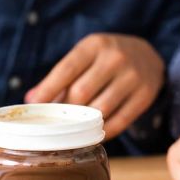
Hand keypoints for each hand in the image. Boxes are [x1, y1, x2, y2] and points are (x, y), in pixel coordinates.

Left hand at [26, 33, 163, 138]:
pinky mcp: (145, 95)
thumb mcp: (85, 56)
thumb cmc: (106, 58)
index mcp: (95, 45)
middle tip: (57, 121)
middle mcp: (115, 58)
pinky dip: (104, 132)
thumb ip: (60, 75)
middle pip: (81, 92)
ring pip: (100, 109)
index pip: (66, 69)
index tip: (34, 105)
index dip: (48, 89)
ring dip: (84, 123)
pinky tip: (94, 134)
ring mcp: (133, 76)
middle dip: (66, 110)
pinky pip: (120, 121)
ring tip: (74, 129)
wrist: (148, 54)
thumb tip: (31, 99)